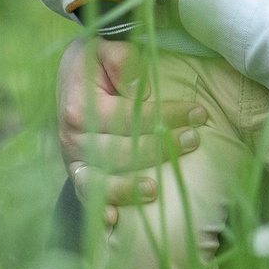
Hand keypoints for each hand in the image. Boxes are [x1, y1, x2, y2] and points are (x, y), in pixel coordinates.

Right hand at [55, 37, 205, 226]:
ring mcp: (72, 157)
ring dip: (127, 188)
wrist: (69, 71)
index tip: (199, 113)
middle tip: (194, 140)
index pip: (130, 116)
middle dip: (159, 148)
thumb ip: (124, 62)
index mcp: (81, 105)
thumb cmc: (95, 60)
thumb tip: (141, 90)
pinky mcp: (75, 170)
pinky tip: (113, 220)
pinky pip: (83, 193)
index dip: (167, 115)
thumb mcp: (107, 48)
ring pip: (100, 179)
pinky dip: (97, 207)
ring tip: (155, 190)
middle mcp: (73, 136)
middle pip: (119, 150)